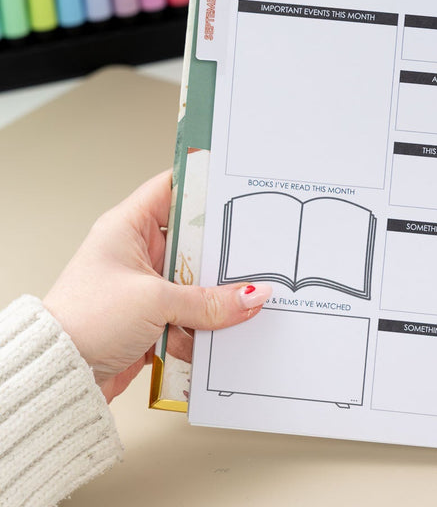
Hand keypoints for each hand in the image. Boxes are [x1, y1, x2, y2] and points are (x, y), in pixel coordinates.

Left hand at [43, 171, 270, 402]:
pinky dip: (204, 323)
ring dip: (214, 295)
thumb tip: (250, 296)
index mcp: (127, 228)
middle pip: (192, 240)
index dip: (202, 185)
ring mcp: (145, 285)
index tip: (235, 186)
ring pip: (195, 280)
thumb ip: (209, 300)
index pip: (171, 189)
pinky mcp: (151, 317)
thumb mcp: (155, 301)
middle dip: (219, 252)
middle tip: (249, 252)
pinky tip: (218, 330)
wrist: (60, 377)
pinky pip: (190, 313)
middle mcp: (136, 252)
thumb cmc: (84, 322)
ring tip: (237, 299)